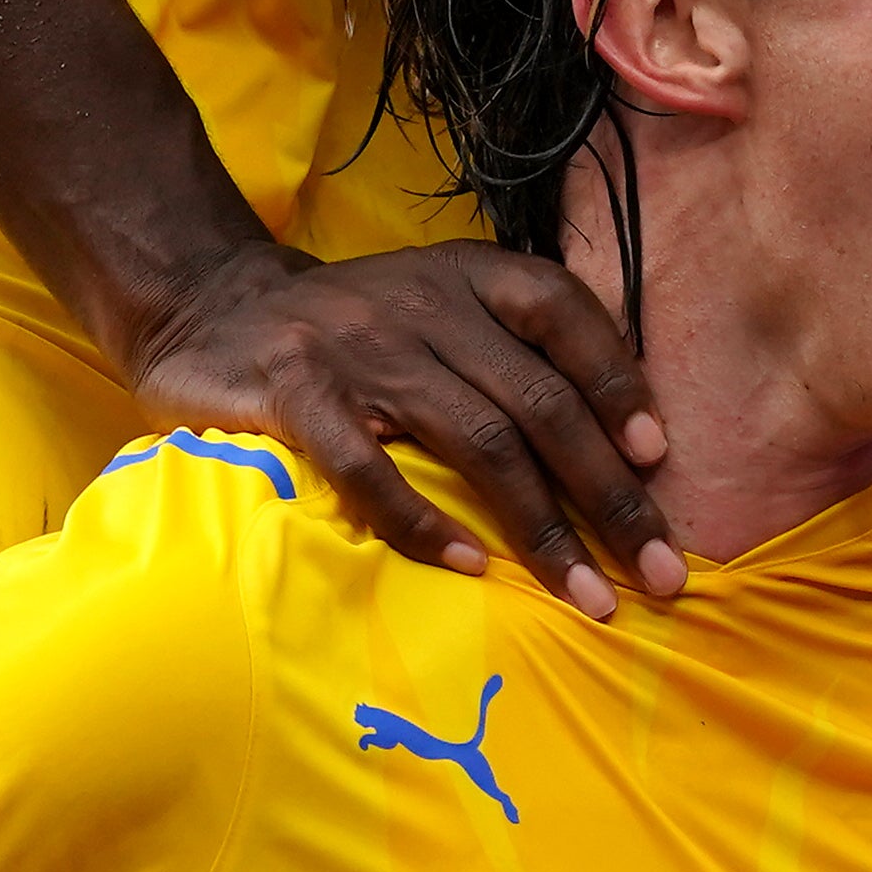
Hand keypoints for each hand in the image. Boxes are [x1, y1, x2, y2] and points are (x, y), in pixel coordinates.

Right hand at [130, 244, 683, 616]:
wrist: (211, 305)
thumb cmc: (355, 330)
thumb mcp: (439, 309)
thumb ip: (514, 352)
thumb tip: (627, 447)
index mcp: (470, 277)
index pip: (563, 314)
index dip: (618, 382)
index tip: (657, 459)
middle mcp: (426, 304)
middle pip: (541, 402)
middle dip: (610, 494)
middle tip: (659, 571)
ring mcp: (360, 347)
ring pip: (477, 439)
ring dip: (542, 527)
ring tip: (586, 594)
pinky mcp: (296, 392)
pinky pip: (369, 467)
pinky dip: (422, 522)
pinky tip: (469, 566)